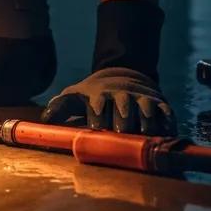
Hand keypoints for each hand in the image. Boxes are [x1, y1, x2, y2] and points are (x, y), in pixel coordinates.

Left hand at [41, 67, 175, 135]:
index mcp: (101, 95)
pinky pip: (166, 113)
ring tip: (144, 134)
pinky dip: (167, 122)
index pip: (98, 104)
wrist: (123, 76)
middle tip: (121, 131)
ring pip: (146, 110)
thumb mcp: (75, 96)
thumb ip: (60, 107)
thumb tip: (43, 120)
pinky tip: (167, 133)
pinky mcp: (160, 104)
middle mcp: (123, 96)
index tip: (96, 127)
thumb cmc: (94, 95)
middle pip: (124, 107)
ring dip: (146, 122)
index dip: (97, 115)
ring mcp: (142, 100)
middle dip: (122, 119)